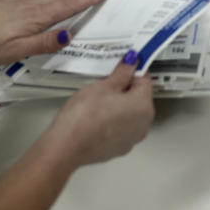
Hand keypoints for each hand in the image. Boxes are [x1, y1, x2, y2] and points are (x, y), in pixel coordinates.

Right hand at [42, 51, 154, 168]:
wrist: (65, 147)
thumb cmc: (85, 115)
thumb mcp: (103, 86)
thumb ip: (122, 72)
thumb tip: (132, 61)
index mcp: (144, 106)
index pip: (144, 80)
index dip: (130, 72)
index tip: (118, 70)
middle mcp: (144, 124)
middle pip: (138, 98)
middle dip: (123, 90)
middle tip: (103, 87)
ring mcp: (132, 139)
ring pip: (130, 114)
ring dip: (118, 106)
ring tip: (97, 104)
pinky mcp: (119, 149)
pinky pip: (121, 128)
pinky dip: (112, 122)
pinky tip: (96, 120)